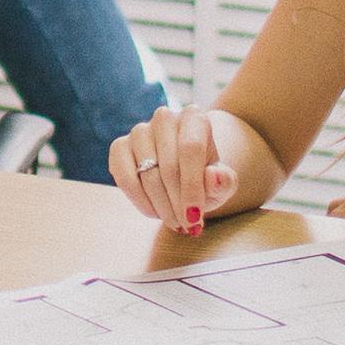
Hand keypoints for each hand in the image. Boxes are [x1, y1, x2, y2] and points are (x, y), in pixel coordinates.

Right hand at [110, 105, 269, 232]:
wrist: (184, 171)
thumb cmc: (205, 176)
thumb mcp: (222, 182)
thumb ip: (224, 181)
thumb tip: (214, 177)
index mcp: (194, 117)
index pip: (191, 149)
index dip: (192, 186)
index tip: (195, 218)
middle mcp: (164, 117)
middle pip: (168, 165)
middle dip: (177, 203)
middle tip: (186, 226)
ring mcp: (139, 131)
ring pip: (147, 175)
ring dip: (161, 206)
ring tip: (174, 221)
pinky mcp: (120, 146)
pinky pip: (124, 178)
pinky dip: (140, 201)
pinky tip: (154, 212)